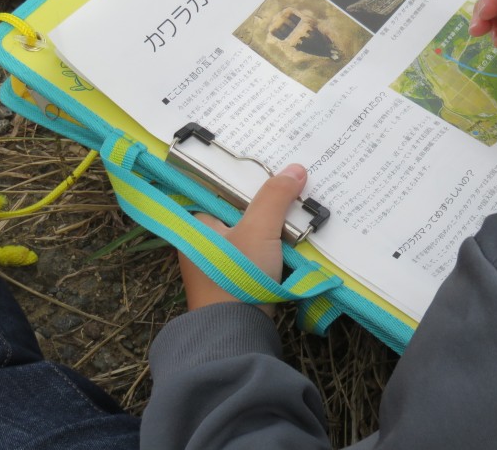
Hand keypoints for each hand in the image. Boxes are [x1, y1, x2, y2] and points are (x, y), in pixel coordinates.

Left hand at [178, 163, 306, 315]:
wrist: (236, 334)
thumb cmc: (236, 276)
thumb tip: (295, 168)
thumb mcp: (258, 229)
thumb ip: (275, 197)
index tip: (270, 162)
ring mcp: (221, 262)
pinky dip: (276, 243)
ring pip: (251, 230)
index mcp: (196, 224)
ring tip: (300, 202)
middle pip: (239, 209)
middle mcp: (204, 241)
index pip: (217, 188)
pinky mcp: (238, 278)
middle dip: (266, 198)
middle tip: (292, 179)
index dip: (244, 174)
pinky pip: (259, 250)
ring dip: (274, 222)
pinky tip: (298, 234)